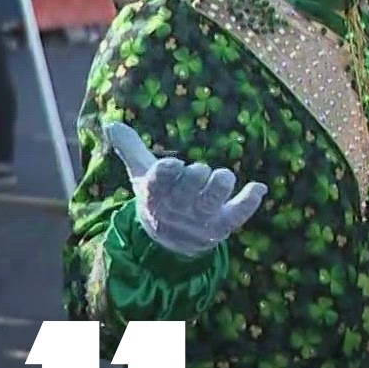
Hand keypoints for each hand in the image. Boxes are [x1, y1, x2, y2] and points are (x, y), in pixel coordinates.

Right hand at [102, 120, 266, 256]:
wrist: (168, 243)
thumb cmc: (158, 198)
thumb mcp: (141, 174)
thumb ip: (130, 147)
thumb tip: (110, 123)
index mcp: (156, 194)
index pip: (158, 184)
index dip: (166, 174)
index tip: (172, 163)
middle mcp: (178, 208)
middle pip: (186, 193)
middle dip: (194, 179)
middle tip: (199, 170)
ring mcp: (201, 219)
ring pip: (211, 203)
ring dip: (219, 188)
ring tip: (224, 176)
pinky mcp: (222, 226)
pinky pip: (237, 216)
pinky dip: (249, 202)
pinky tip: (258, 188)